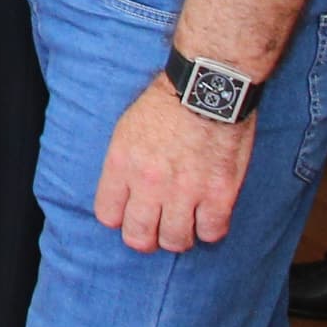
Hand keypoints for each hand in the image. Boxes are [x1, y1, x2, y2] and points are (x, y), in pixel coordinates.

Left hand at [93, 78, 255, 252]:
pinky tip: (209, 215)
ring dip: (179, 236)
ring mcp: (185, 191)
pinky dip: (210, 228)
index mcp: (122, 164)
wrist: (208, 86)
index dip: (120, 219)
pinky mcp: (219, 194)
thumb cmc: (169, 102)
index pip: (108, 215)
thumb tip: (124, 193)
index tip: (130, 215)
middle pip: (139, 237)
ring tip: (184, 222)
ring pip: (175, 240)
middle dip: (146, 238)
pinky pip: (211, 232)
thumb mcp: (127, 128)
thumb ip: (123, 165)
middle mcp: (149, 182)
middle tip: (156, 229)